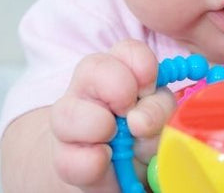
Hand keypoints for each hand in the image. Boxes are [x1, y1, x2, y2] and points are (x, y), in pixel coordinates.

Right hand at [49, 40, 176, 191]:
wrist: (121, 173)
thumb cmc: (144, 137)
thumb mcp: (161, 120)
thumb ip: (158, 111)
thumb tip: (139, 120)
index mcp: (120, 70)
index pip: (127, 51)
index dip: (142, 66)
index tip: (150, 89)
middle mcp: (89, 87)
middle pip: (92, 67)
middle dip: (119, 90)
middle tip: (134, 117)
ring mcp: (69, 120)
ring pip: (68, 112)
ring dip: (100, 128)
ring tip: (116, 142)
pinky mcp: (62, 157)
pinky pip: (69, 158)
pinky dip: (92, 162)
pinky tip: (105, 161)